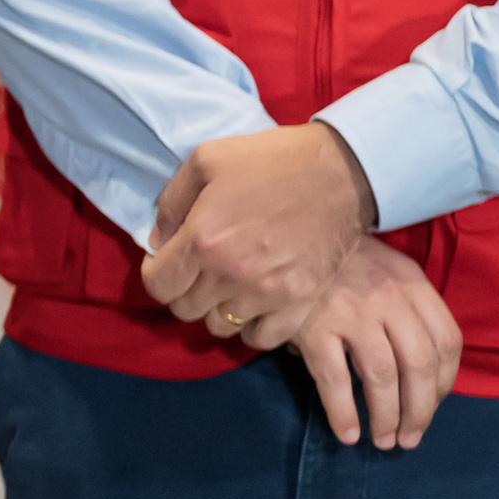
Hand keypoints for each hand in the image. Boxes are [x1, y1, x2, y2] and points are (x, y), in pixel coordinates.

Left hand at [144, 123, 376, 337]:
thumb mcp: (205, 160)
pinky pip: (263, 338)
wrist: (342, 171)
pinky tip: (253, 305)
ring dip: (216, 308)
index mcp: (203, 240)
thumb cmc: (271, 160)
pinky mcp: (301, 301)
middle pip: (185, 309)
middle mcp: (232, 275)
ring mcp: (269, 293)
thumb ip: (171, 203)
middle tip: (198, 269)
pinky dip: (252, 327)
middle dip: (184, 290)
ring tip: (227, 284)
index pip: (158, 285)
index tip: (168, 260)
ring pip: (221, 326)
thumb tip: (157, 241)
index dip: (157, 273)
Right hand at [269, 235, 459, 448]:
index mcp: (412, 283)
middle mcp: (388, 298)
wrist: (287, 236)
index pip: (446, 340)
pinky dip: (343, 411)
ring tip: (384, 440)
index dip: (445, 381)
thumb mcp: (387, 272)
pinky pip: (335, 378)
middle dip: (419, 409)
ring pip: (382, 375)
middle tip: (410, 437)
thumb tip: (416, 372)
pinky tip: (348, 433)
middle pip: (419, 364)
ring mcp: (351, 312)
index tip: (432, 404)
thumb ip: (408, 310)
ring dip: (387, 415)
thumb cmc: (341, 263)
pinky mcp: (314, 326)